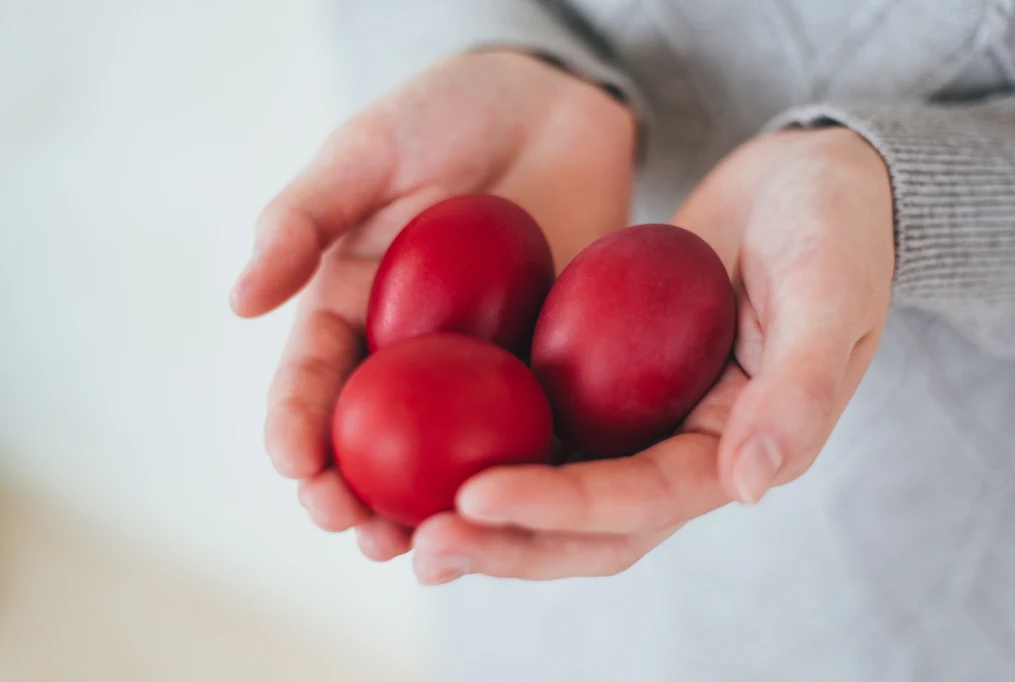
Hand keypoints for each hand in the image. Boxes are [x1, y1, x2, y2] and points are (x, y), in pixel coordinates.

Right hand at [229, 52, 635, 559]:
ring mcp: (477, 364)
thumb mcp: (365, 153)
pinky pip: (529, 427)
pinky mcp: (544, 363)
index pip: (312, 379)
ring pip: (444, 455)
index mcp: (351, 305)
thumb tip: (238, 301)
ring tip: (418, 551)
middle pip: (373, 438)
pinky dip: (517, 475)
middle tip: (352, 529)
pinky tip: (515, 512)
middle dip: (353, 493)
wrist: (551, 103)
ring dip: (427, 509)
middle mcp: (406, 349)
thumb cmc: (446, 113)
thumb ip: (303, 217)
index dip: (295, 427)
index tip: (293, 467)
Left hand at [415, 127, 894, 584]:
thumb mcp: (831, 291)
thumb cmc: (834, 228)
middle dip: (507, 543)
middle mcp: (686, 452)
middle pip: (588, 525)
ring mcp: (644, 422)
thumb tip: (748, 488)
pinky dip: (486, 445)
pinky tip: (419, 444)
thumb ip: (801, 388)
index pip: (643, 499)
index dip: (561, 507)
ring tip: (399, 527)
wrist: (808, 185)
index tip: (475, 496)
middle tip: (420, 546)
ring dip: (485, 515)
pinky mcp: (610, 385)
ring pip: (557, 489)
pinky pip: (543, 426)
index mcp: (743, 448)